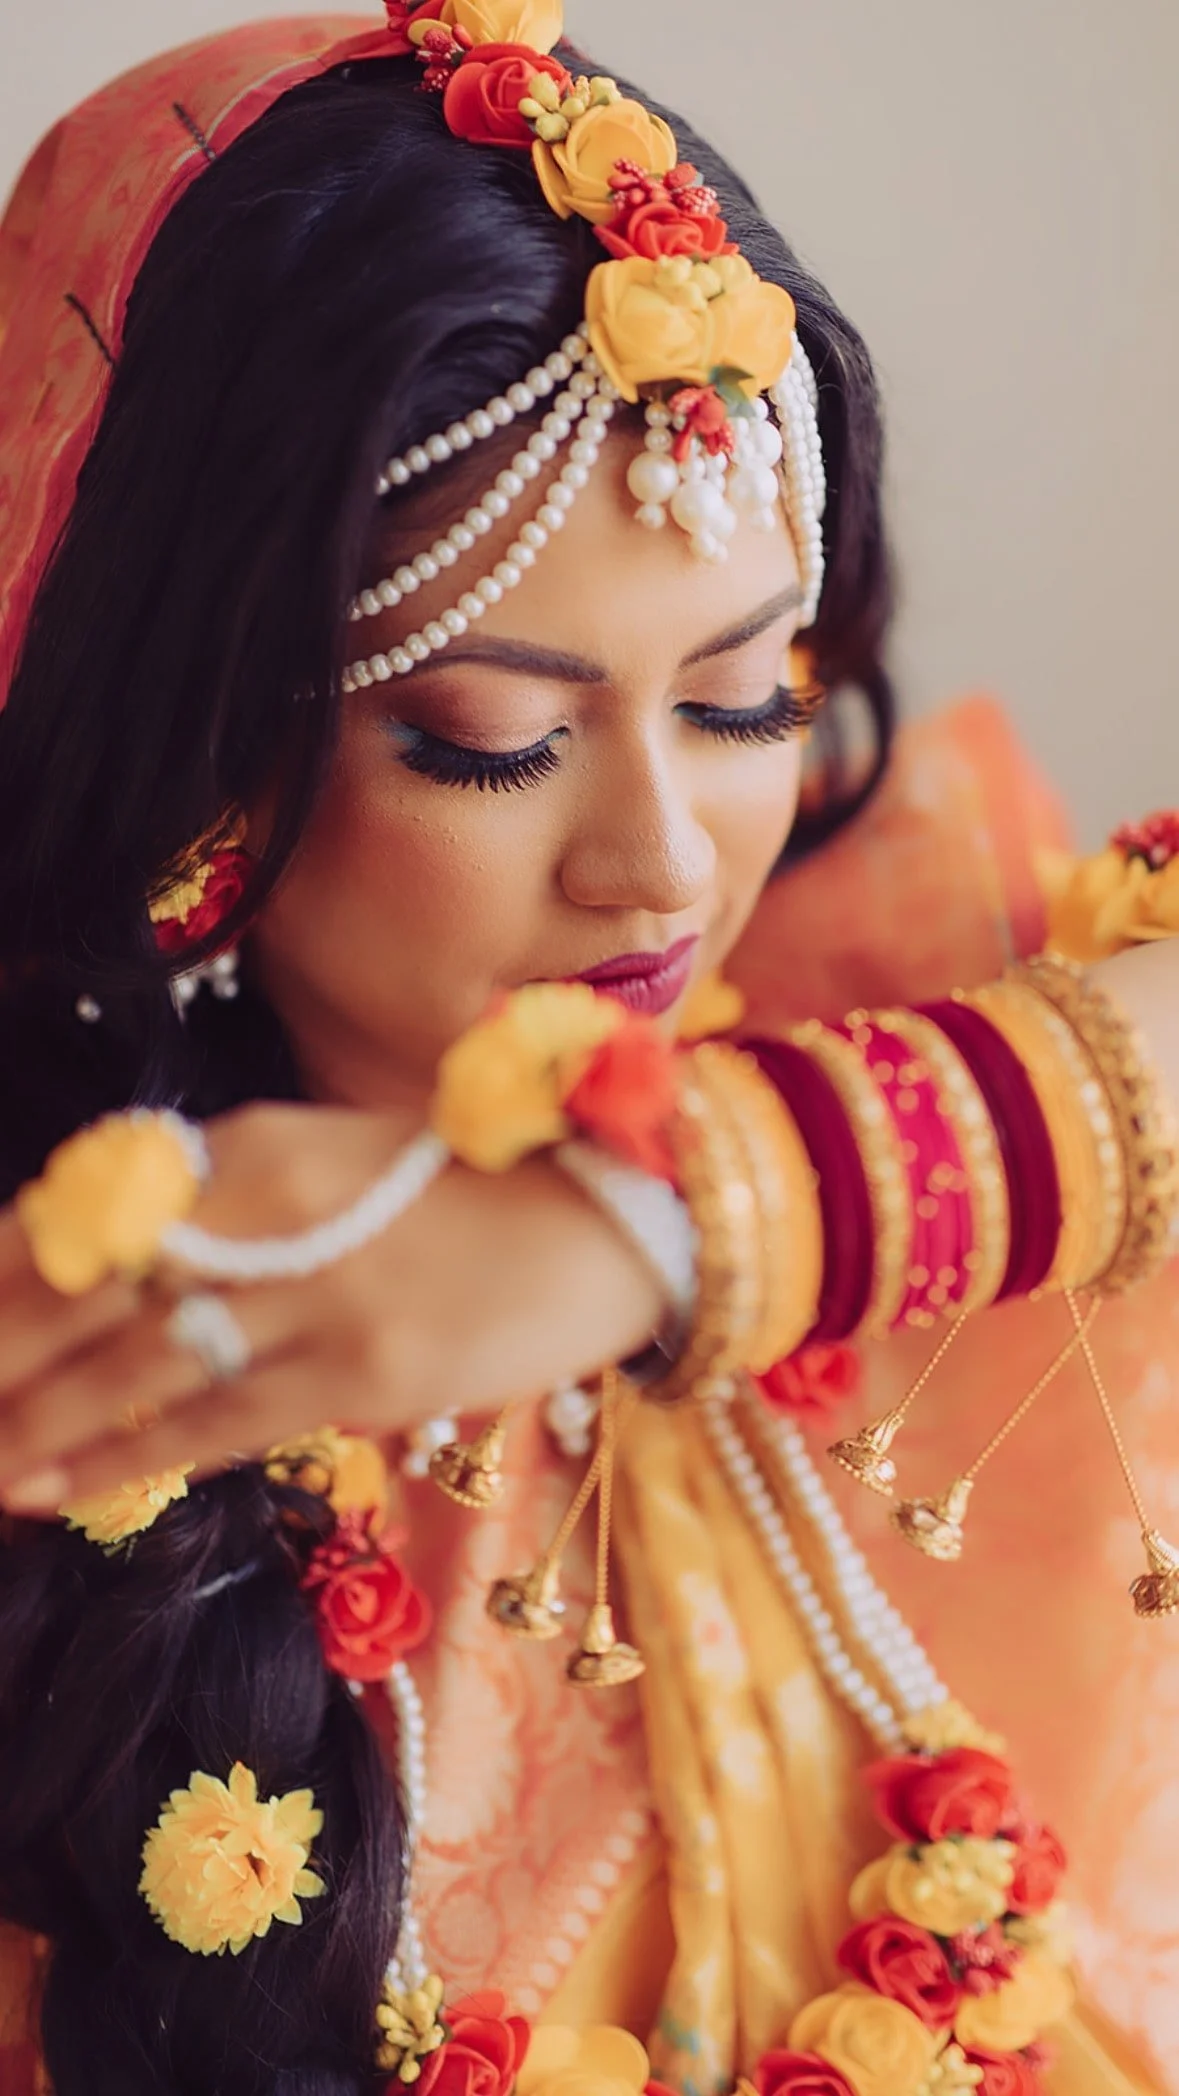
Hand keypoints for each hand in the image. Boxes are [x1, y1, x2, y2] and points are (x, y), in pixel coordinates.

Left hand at [0, 1103, 662, 1509]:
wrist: (602, 1223)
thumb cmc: (461, 1194)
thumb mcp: (329, 1165)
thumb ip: (226, 1205)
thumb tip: (109, 1270)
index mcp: (257, 1144)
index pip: (95, 1204)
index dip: (12, 1261)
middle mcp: (274, 1205)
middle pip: (98, 1285)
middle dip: (6, 1350)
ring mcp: (320, 1290)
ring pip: (141, 1364)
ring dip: (41, 1421)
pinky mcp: (364, 1370)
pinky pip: (216, 1423)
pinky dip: (125, 1459)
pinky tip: (57, 1491)